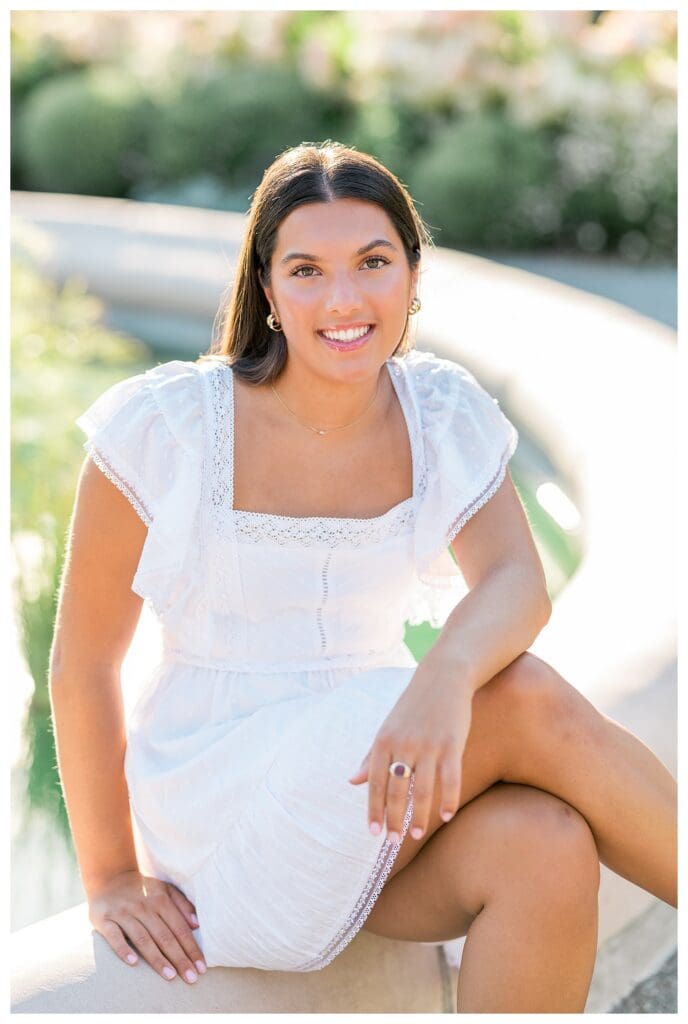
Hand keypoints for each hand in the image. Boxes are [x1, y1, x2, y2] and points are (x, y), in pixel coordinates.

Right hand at [87, 869, 206, 983]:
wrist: (109, 877)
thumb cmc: (142, 889)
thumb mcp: (164, 889)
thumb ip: (182, 904)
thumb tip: (197, 924)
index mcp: (161, 900)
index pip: (180, 928)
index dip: (191, 948)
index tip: (201, 968)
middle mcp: (143, 907)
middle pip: (164, 936)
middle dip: (179, 958)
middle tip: (191, 979)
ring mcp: (124, 914)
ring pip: (143, 939)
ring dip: (157, 958)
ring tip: (170, 976)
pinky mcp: (104, 920)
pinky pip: (114, 937)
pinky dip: (123, 949)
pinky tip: (133, 963)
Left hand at [348, 653, 472, 842]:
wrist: (443, 677)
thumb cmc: (412, 705)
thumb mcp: (388, 728)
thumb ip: (371, 756)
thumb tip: (353, 781)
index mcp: (384, 740)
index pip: (375, 782)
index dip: (373, 809)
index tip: (373, 832)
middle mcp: (404, 744)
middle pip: (396, 791)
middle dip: (393, 819)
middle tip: (392, 842)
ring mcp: (429, 745)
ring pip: (422, 790)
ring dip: (419, 817)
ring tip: (417, 834)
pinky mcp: (452, 744)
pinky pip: (450, 779)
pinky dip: (448, 800)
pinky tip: (446, 816)